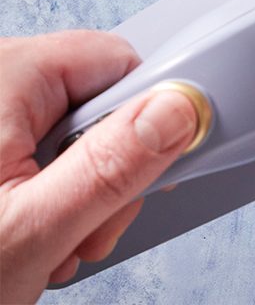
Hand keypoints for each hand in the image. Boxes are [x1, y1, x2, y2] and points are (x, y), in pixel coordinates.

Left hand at [0, 31, 197, 302]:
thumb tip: (181, 108)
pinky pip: (30, 146)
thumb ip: (112, 166)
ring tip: (41, 245)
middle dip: (102, 172)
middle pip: (94, 100)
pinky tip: (19, 234)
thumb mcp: (31, 230)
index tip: (134, 182)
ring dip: (73, 191)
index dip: (143, 124)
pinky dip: (37, 193)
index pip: (117, 63)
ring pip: (66, 130)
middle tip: (79, 233)